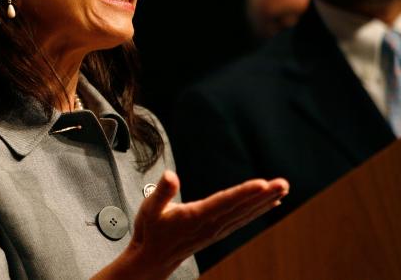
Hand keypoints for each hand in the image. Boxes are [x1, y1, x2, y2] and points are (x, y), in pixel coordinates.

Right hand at [94, 171, 288, 279]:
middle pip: (241, 207)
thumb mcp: (149, 209)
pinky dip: (258, 211)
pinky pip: (242, 219)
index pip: (224, 202)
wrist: (153, 258)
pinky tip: (270, 204)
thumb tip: (171, 175)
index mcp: (195, 216)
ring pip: (245, 213)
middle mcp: (210, 224)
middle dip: (263, 195)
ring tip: (283, 189)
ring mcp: (216, 229)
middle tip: (283, 183)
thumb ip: (162, 192)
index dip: (244, 193)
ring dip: (265, 201)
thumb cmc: (151, 231)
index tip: (263, 184)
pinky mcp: (217, 232)